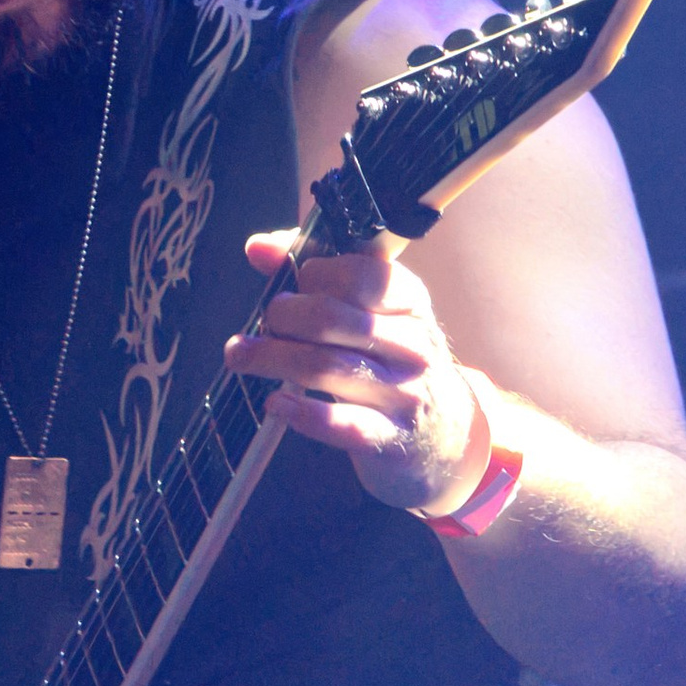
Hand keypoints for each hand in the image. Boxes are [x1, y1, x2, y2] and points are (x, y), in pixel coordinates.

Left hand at [227, 230, 497, 517]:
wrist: (445, 435)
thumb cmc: (392, 361)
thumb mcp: (373, 313)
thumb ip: (318, 273)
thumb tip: (258, 247)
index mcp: (410, 302)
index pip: (356, 274)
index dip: (310, 276)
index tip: (291, 288)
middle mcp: (412, 345)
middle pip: (330, 318)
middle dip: (281, 317)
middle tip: (264, 325)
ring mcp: (404, 393)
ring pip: (325, 367)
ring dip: (271, 359)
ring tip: (240, 357)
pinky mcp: (390, 438)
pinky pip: (341, 425)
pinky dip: (301, 413)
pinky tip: (275, 403)